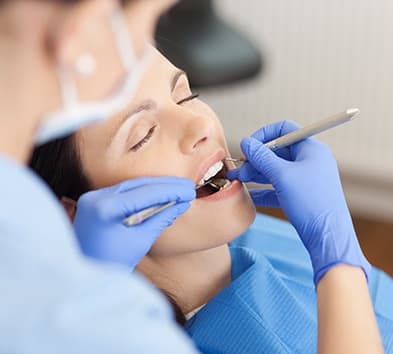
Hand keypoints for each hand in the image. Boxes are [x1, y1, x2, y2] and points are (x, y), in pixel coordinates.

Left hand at [73, 176, 195, 268]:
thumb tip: (182, 203)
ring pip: (131, 186)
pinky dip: (142, 193)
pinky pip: (123, 192)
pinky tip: (159, 195)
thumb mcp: (141, 241)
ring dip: (155, 188)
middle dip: (165, 185)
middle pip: (138, 184)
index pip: (145, 193)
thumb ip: (161, 218)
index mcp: (105, 209)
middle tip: (188, 187)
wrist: (84, 277)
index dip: (171, 191)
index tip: (190, 191)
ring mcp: (92, 198)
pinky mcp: (93, 201)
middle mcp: (96, 198)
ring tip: (178, 189)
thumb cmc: (112, 264)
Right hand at [227, 120, 369, 283]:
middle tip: (239, 169)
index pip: (284, 129)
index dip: (264, 135)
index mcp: (310, 149)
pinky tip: (249, 196)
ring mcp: (305, 178)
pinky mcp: (300, 195)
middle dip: (255, 159)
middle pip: (277, 151)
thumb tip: (246, 142)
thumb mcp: (282, 175)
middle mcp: (309, 161)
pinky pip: (278, 187)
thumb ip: (261, 157)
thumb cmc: (311, 202)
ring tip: (238, 180)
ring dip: (256, 174)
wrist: (327, 236)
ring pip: (275, 170)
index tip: (248, 146)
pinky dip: (263, 189)